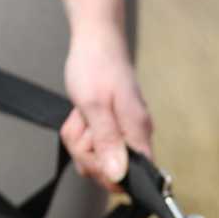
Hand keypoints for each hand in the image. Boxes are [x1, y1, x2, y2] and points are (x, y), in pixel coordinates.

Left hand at [59, 25, 151, 191]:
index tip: (92, 154)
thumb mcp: (94, 106)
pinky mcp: (113, 129)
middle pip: (110, 170)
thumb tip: (119, 175)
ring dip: (80, 140)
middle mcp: (136, 135)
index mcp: (137, 131)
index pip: (135, 175)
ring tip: (82, 115)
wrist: (96, 42)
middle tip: (84, 125)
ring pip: (96, 157)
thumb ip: (108, 142)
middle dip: (87, 153)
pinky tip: (82, 115)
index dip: (110, 174)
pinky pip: (93, 144)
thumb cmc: (97, 67)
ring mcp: (124, 132)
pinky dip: (81, 132)